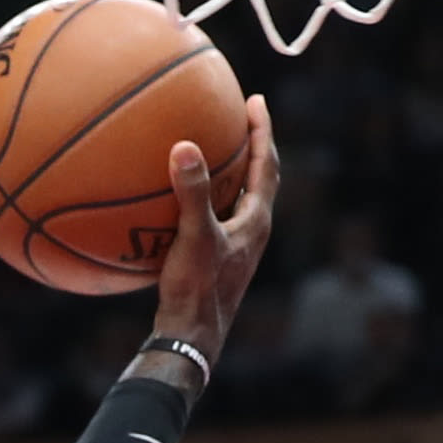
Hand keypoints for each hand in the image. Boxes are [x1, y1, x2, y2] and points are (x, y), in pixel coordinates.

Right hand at [149, 96, 279, 361]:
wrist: (191, 341)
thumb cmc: (198, 291)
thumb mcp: (195, 238)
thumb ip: (192, 193)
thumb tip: (184, 147)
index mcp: (256, 221)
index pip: (266, 165)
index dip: (262, 131)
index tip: (255, 101)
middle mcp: (251, 233)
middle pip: (258, 179)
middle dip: (251, 147)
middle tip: (239, 119)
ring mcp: (235, 249)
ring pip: (237, 200)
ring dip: (229, 174)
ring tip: (213, 151)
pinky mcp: (216, 263)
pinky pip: (213, 220)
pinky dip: (202, 201)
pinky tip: (175, 202)